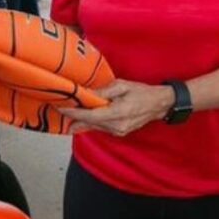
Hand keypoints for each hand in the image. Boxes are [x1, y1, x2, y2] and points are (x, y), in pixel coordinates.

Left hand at [59, 79, 174, 136]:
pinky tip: (82, 119)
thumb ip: (104, 91)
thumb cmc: (142, 92)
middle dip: (74, 118)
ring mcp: (118, 131)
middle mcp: (116, 126)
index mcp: (118, 113)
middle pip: (89, 123)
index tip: (62, 108)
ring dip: (81, 121)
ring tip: (67, 115)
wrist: (159, 104)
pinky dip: (91, 123)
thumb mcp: (123, 86)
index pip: (90, 115)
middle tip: (58, 111)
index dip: (74, 113)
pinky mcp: (119, 133)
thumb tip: (87, 93)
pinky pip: (101, 128)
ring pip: (94, 127)